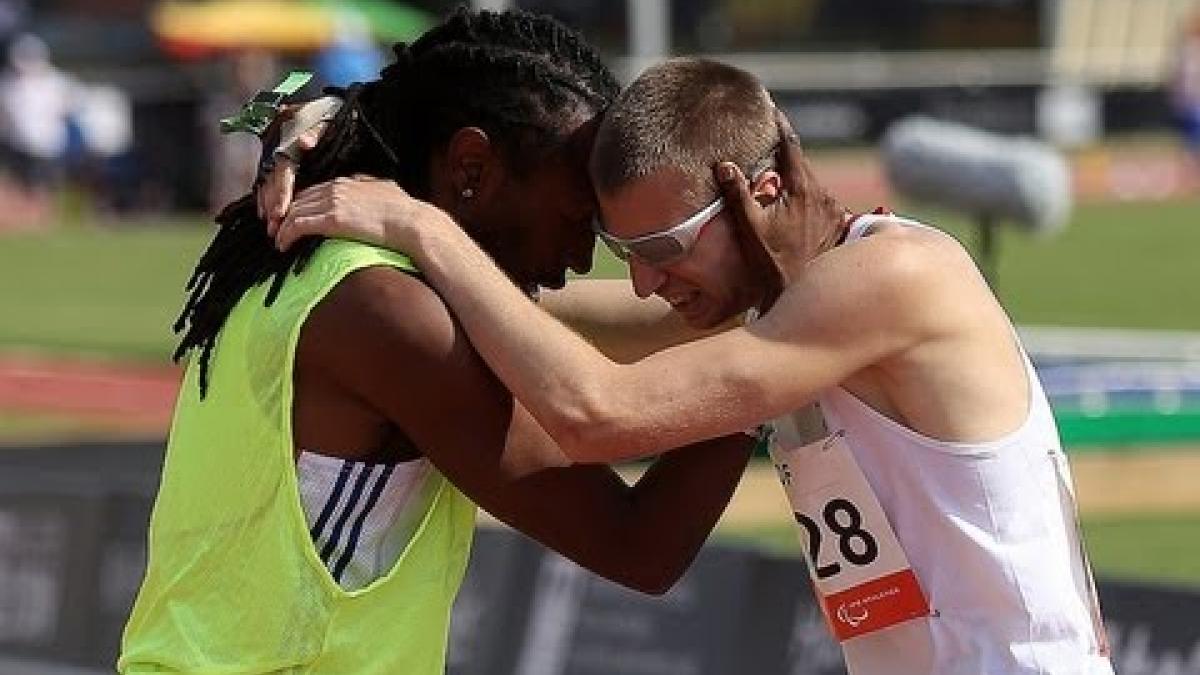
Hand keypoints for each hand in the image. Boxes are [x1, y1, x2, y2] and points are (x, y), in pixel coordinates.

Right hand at [257, 116, 324, 231]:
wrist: (332, 107)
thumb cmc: (331, 115)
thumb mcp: (326, 119)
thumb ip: (316, 131)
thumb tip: (305, 142)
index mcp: (287, 136)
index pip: (283, 170)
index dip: (281, 191)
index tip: (281, 211)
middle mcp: (277, 144)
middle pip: (272, 179)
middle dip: (272, 204)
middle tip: (274, 226)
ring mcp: (275, 151)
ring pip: (267, 181)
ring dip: (267, 203)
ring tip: (270, 225)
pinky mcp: (279, 158)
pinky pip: (269, 180)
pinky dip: (267, 196)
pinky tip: (267, 213)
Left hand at [274, 175, 440, 254]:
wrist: (412, 223)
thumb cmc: (407, 212)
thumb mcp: (387, 192)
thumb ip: (373, 189)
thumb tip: (374, 190)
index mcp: (348, 181)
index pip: (315, 190)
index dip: (302, 203)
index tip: (294, 216)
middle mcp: (336, 187)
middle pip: (300, 198)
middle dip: (285, 213)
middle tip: (277, 228)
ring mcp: (332, 202)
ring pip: (295, 211)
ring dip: (282, 226)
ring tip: (277, 240)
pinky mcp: (331, 219)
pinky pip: (299, 225)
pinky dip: (287, 235)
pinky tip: (282, 245)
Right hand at [714, 107, 843, 310]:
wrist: (795, 294)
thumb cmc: (770, 262)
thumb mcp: (749, 227)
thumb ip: (737, 193)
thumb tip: (724, 164)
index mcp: (802, 188)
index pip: (791, 144)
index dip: (779, 124)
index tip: (771, 107)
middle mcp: (823, 195)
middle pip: (801, 164)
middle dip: (784, 154)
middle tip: (767, 143)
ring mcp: (834, 210)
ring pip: (811, 183)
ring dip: (794, 179)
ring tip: (776, 180)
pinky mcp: (838, 224)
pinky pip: (819, 202)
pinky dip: (805, 199)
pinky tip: (792, 210)